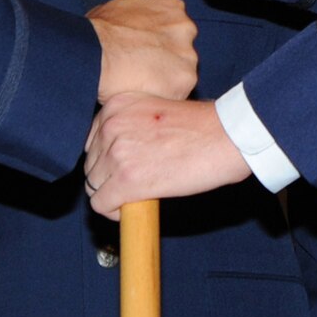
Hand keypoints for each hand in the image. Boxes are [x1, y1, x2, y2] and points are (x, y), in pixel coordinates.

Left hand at [83, 95, 252, 216]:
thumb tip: (115, 155)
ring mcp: (117, 153)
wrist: (225, 137)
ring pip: (94, 186)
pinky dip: (113, 211)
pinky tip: (133, 206)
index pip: (92, 141)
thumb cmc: (200, 125)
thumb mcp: (155, 108)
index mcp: (116, 104)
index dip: (106, 159)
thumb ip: (129, 125)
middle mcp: (111, 126)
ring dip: (112, 194)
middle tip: (132, 185)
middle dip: (108, 178)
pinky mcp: (126, 181)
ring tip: (136, 195)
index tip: (122, 168)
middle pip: (91, 165)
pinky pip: (101, 205)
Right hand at [86, 0, 196, 102]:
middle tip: (145, 67)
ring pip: (182, 71)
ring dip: (166, 79)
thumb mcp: (117, 10)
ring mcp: (187, 53)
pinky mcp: (185, 78)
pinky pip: (179, 91)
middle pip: (182, 48)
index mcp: (171, 7)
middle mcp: (184, 27)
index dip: (161, 40)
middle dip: (166, 59)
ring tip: (142, 81)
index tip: (151, 48)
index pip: (175, 25)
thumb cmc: (100, 34)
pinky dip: (165, 94)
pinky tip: (146, 90)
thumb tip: (127, 24)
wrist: (96, 54)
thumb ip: (136, 17)